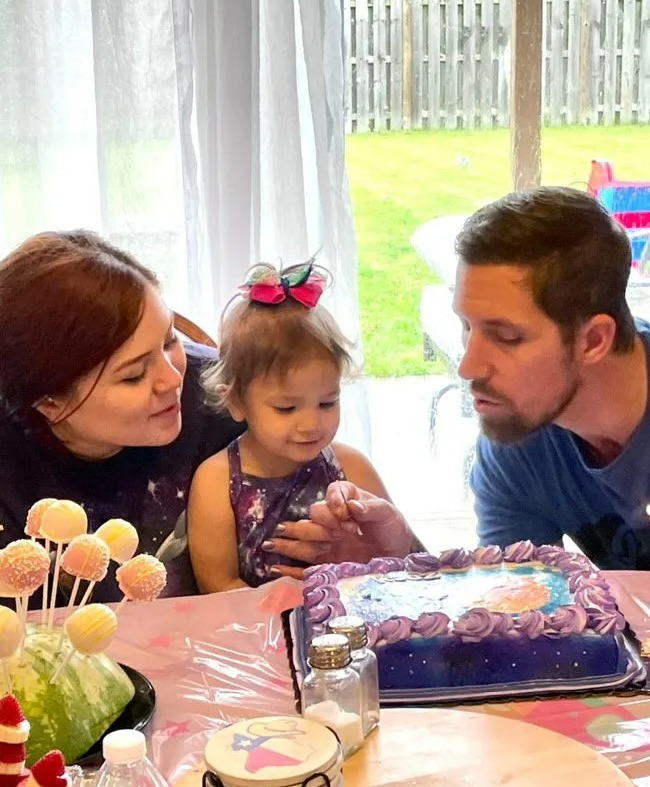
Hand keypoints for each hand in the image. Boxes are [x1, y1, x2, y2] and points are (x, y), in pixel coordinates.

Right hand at [267, 481, 413, 578]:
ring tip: (272, 544)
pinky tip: (276, 568)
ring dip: (288, 542)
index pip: (332, 493)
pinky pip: (304, 566)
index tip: (347, 516)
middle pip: (313, 518)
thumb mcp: (388, 514)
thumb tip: (353, 507)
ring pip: (303, 540)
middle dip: (314, 526)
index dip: (335, 503)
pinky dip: (290, 569)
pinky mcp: (326, 563)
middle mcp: (332, 520)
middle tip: (330, 536)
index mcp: (346, 501)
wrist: (398, 555)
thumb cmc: (391, 528)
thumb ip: (372, 508)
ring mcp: (327, 542)